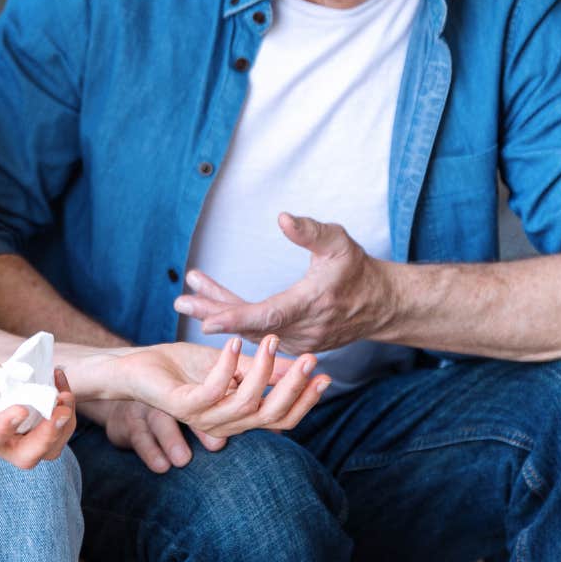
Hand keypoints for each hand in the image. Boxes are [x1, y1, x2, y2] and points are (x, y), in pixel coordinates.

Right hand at [0, 364, 75, 470]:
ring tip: (64, 394)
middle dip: (47, 435)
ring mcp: (4, 439)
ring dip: (60, 425)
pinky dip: (57, 411)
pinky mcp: (16, 429)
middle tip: (60, 406)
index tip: (21, 407)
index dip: (5, 428)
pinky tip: (56, 384)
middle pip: (24, 457)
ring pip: (41, 449)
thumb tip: (0, 374)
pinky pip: (44, 431)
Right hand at [80, 399, 224, 472]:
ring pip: (159, 422)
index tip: (237, 430)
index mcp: (183, 396)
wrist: (114, 400)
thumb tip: (238, 440)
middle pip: (185, 411)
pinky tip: (161, 466)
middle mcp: (166, 401)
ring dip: (173, 441)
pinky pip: (138, 437)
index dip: (222, 412)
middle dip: (202, 429)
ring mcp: (144, 410)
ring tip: (183, 460)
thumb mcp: (177, 408)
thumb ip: (207, 422)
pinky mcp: (125, 425)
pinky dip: (150, 453)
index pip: (206, 402)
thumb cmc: (157, 409)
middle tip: (218, 446)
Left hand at [109, 336, 328, 438]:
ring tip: (271, 340)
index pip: (281, 418)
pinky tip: (237, 342)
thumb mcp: (230, 364)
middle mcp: (224, 424)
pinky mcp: (184, 406)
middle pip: (271, 415)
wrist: (137, 368)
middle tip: (310, 358)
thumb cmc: (181, 367)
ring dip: (263, 369)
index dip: (305, 400)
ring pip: (247, 403)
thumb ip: (261, 369)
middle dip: (294, 386)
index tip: (324, 374)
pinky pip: (215, 390)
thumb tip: (299, 366)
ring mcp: (203, 418)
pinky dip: (229, 365)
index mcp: (237, 417)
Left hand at [174, 212, 395, 352]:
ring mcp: (297, 342)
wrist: (380, 304)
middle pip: (250, 326)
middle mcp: (302, 331)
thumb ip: (310, 231)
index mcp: (310, 306)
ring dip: (220, 312)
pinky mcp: (293, 344)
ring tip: (189, 295)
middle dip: (213, 312)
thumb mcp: (338, 242)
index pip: (266, 316)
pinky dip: (236, 319)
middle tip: (180, 301)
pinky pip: (258, 333)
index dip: (234, 318)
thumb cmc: (356, 269)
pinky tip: (214, 303)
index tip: (205, 319)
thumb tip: (282, 218)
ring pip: (251, 330)